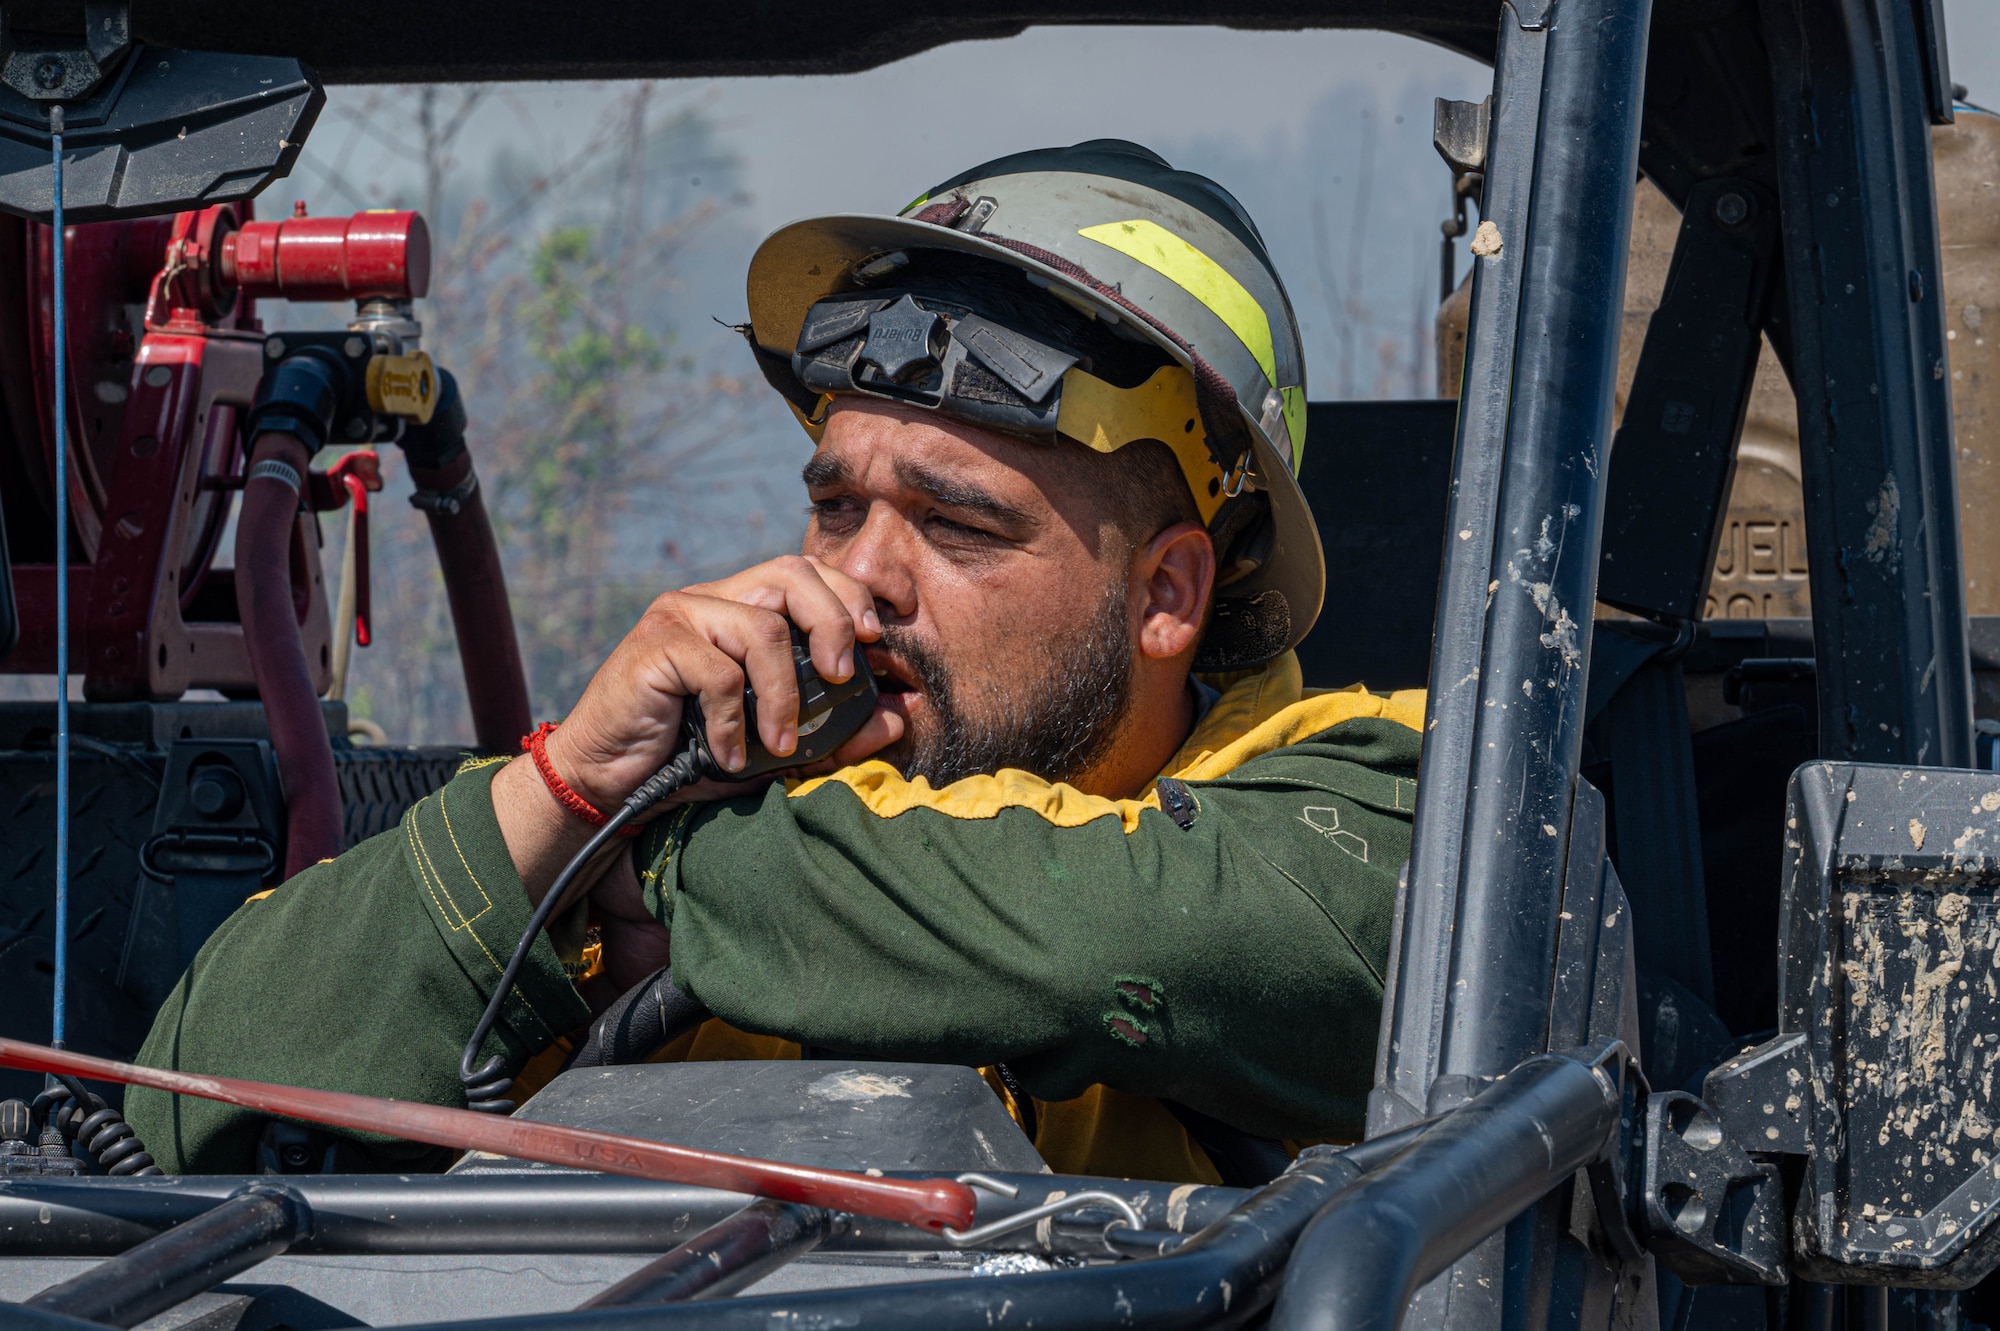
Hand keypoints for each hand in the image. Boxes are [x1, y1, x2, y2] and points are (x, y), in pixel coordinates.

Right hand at [547, 554, 899, 810]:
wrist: (612, 785)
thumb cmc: (693, 759)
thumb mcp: (775, 748)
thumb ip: (834, 732)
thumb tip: (898, 718)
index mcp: (741, 608)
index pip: (806, 573)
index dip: (849, 596)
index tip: (877, 639)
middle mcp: (711, 599)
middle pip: (790, 572)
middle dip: (832, 620)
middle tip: (844, 675)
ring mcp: (679, 617)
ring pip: (760, 627)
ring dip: (784, 695)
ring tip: (781, 746)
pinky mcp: (653, 645)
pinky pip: (718, 673)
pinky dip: (734, 722)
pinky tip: (730, 756)